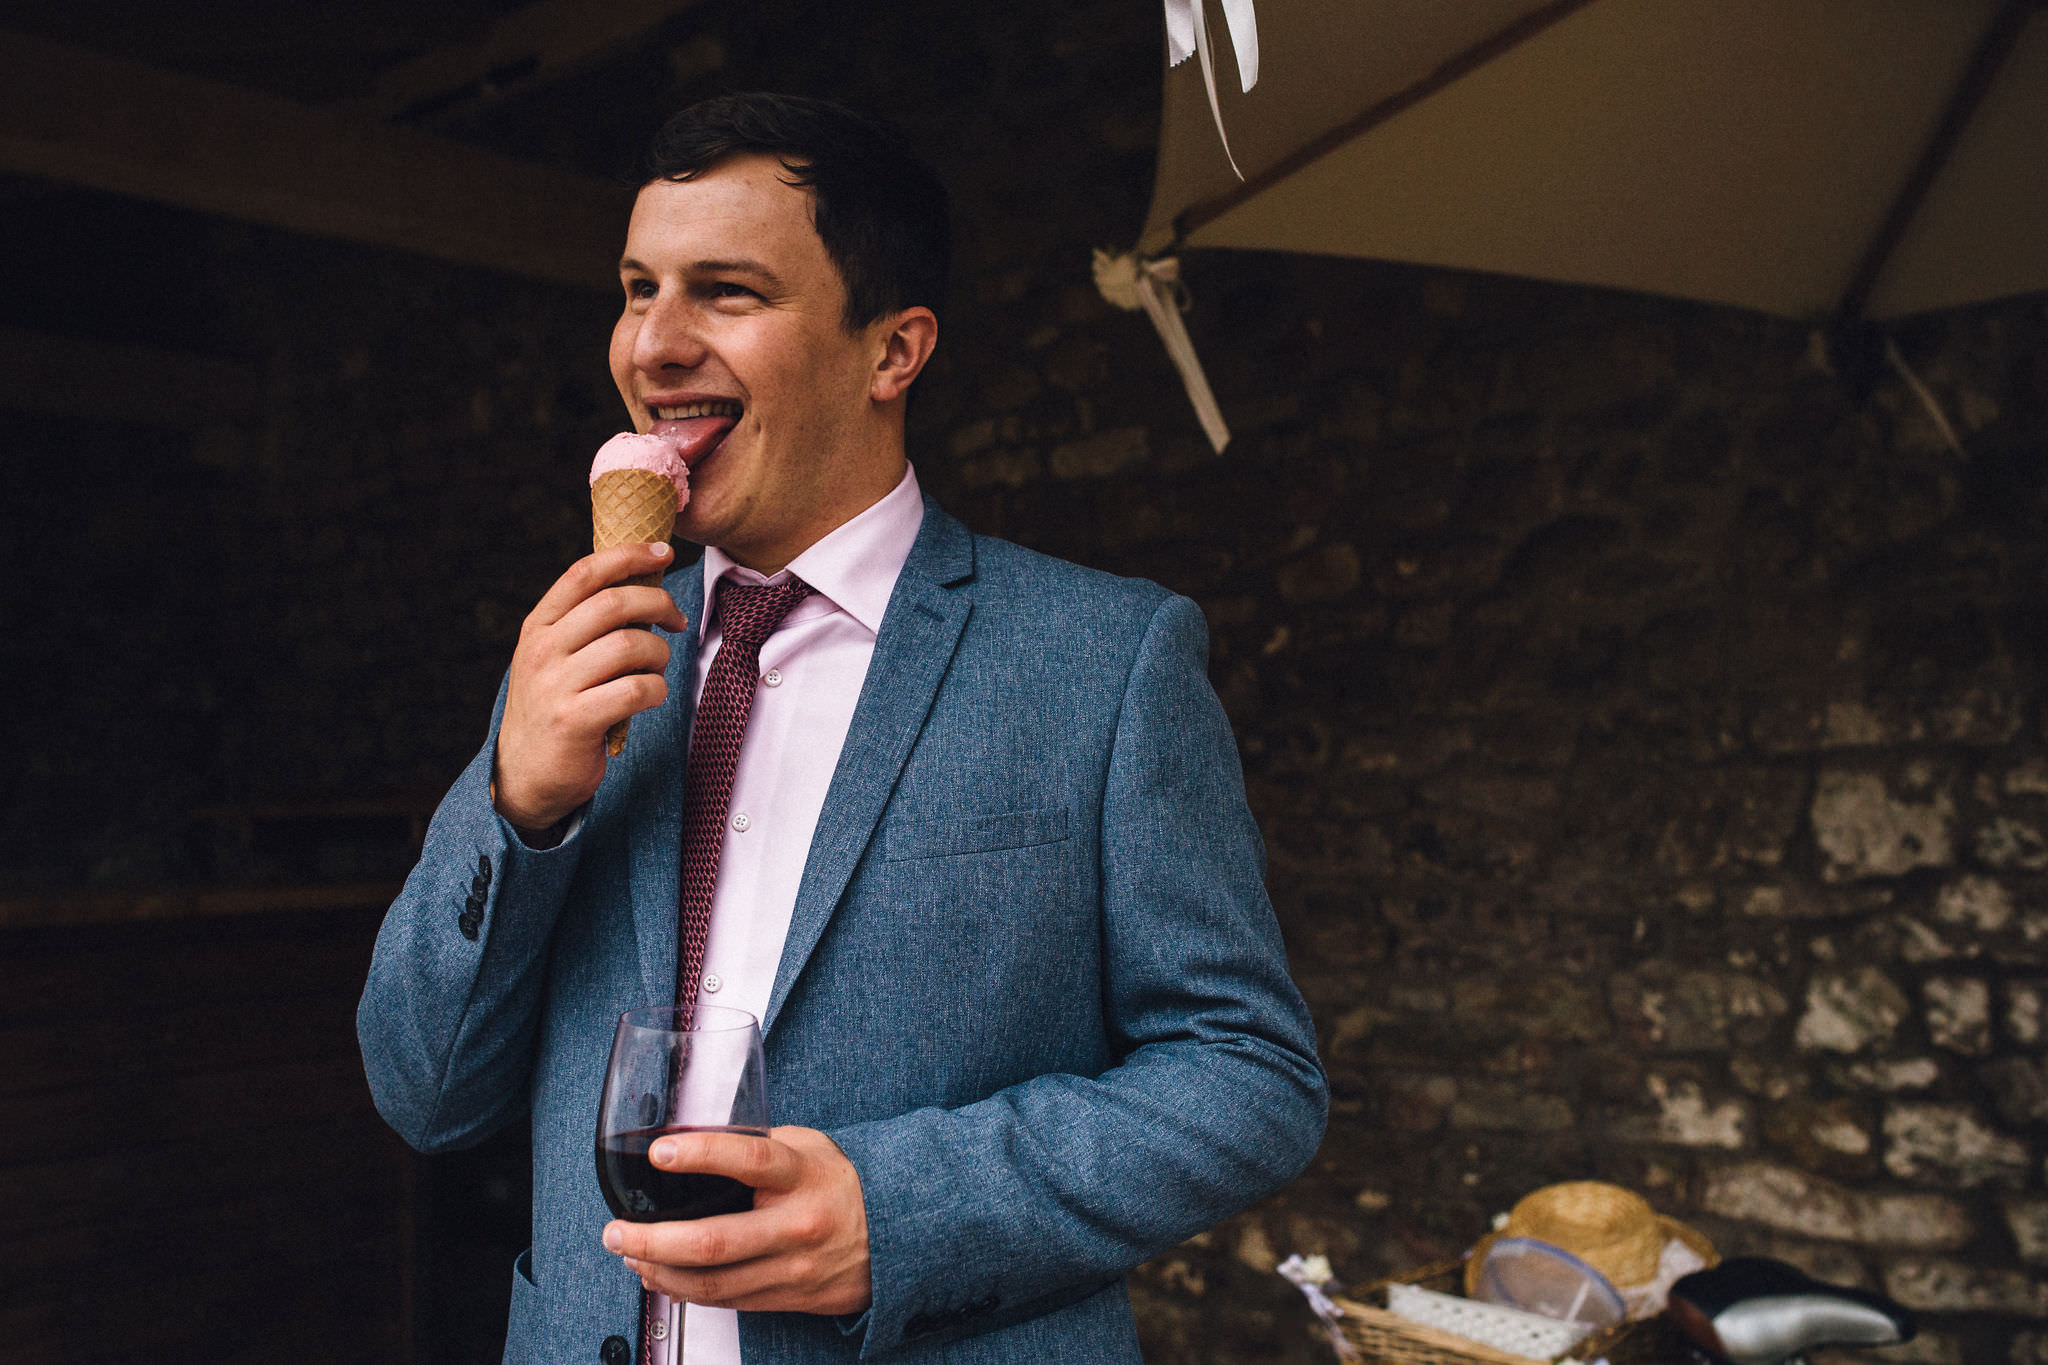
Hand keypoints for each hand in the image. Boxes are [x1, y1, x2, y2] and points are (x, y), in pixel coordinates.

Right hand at [492, 542, 688, 829]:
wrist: (526, 774)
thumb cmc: (555, 707)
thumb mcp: (554, 657)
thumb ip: (585, 623)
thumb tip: (643, 583)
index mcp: (539, 626)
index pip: (584, 573)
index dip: (627, 555)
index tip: (663, 552)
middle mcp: (542, 650)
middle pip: (614, 604)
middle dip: (659, 603)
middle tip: (677, 620)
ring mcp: (556, 685)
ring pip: (631, 646)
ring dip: (659, 655)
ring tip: (656, 669)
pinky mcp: (575, 720)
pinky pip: (636, 690)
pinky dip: (656, 690)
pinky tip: (650, 696)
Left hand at [603, 1126, 872, 1314]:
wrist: (896, 1235)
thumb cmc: (841, 1184)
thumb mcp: (808, 1148)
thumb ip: (758, 1146)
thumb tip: (696, 1142)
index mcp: (802, 1175)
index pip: (749, 1160)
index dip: (701, 1154)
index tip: (659, 1151)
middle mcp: (797, 1225)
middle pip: (714, 1241)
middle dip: (652, 1239)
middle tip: (616, 1230)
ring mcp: (792, 1268)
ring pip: (712, 1282)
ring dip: (659, 1271)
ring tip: (629, 1253)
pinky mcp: (788, 1298)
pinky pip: (726, 1300)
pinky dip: (684, 1290)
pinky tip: (661, 1275)